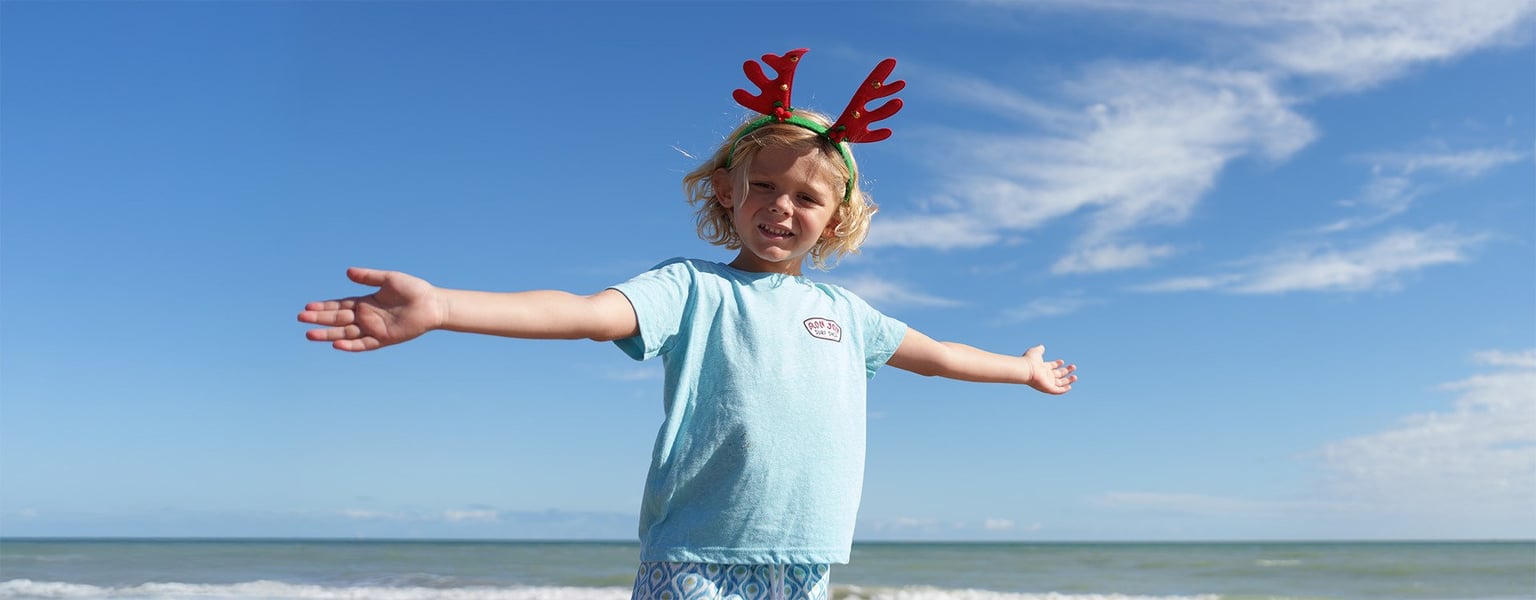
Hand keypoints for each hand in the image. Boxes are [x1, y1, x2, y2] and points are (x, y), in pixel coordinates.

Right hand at [297, 267, 443, 351]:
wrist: (433, 304)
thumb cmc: (413, 289)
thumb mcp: (389, 279)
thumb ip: (369, 277)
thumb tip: (347, 272)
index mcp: (365, 302)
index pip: (339, 305)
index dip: (323, 306)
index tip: (307, 306)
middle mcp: (366, 317)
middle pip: (338, 319)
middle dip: (319, 319)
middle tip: (300, 318)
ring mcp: (374, 329)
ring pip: (345, 333)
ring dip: (328, 334)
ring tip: (309, 334)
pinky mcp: (384, 339)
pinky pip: (364, 344)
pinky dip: (350, 345)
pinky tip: (336, 344)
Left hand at [1023, 345, 1075, 393]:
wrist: (1026, 369)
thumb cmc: (1029, 361)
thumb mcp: (1036, 352)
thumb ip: (1039, 350)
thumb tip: (1042, 347)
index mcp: (1043, 367)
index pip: (1052, 366)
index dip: (1057, 364)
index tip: (1062, 361)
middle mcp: (1046, 375)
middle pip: (1058, 374)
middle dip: (1066, 371)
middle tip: (1073, 367)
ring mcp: (1047, 382)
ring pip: (1060, 383)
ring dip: (1068, 380)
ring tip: (1075, 377)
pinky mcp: (1048, 388)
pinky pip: (1057, 391)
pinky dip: (1063, 390)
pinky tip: (1069, 387)